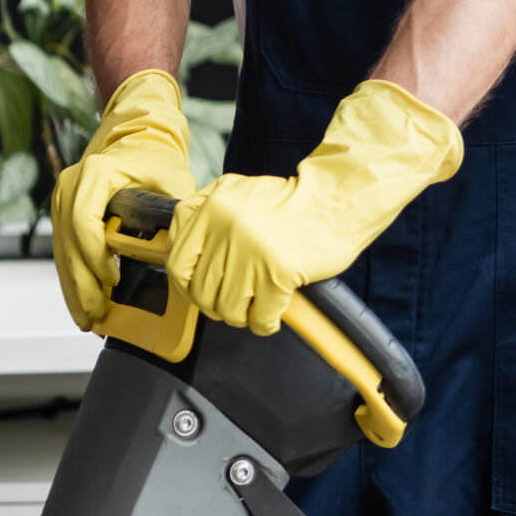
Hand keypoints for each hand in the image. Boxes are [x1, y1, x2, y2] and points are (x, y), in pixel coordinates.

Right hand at [49, 70, 194, 329]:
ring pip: (62, 252)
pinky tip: (83, 301)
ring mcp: (63, 200)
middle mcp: (70, 187)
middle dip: (81, 284)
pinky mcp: (64, 212)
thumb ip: (176, 209)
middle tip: (95, 317)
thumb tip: (186, 246)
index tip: (113, 280)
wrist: (137, 134)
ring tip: (88, 319)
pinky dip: (74, 276)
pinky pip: (65, 250)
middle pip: (68, 244)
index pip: (84, 223)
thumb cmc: (156, 157)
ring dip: (74, 287)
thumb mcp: (173, 178)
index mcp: (95, 175)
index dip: (95, 256)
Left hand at [166, 79, 462, 333]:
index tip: (199, 289)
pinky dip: (265, 323)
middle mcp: (228, 227)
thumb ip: (205, 214)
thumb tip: (175, 248)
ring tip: (255, 307)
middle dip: (216, 304)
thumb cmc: (292, 201)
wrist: (340, 199)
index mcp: (214, 206)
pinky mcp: (278, 272)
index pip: (178, 261)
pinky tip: (273, 315)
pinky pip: (260, 317)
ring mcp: (252, 251)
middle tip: (233, 302)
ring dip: (241, 316)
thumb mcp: (238, 192)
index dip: (186, 284)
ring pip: (228, 308)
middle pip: (202, 291)